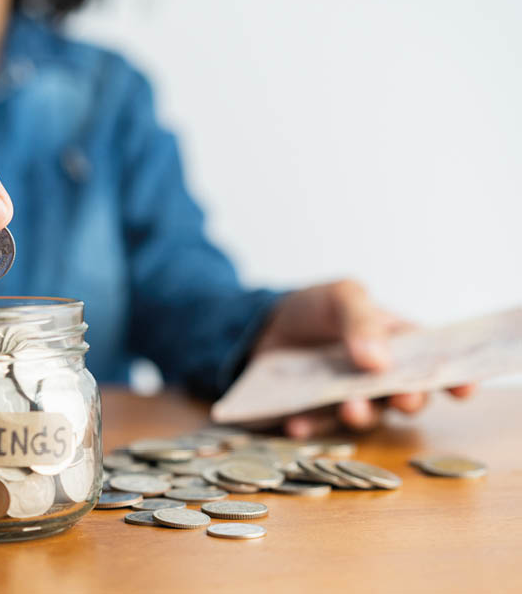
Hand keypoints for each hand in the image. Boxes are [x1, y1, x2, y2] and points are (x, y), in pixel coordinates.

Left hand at [253, 280, 474, 437]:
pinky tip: (296, 422)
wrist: (260, 326)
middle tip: (402, 398)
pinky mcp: (315, 414)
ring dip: (361, 415)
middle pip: (406, 396)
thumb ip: (361, 319)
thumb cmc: (311, 308)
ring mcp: (348, 399)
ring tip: (349, 407)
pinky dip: (309, 426)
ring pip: (367, 416)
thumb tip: (379, 361)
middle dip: (409, 400)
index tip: (463, 389)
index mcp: (395, 344)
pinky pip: (317, 426)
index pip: (432, 361)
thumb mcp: (339, 297)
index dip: (454, 377)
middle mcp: (378, 378)